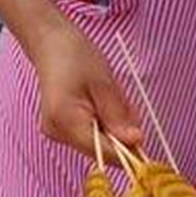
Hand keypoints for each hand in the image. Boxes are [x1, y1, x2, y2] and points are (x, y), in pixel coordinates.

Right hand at [27, 19, 142, 161]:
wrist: (51, 45)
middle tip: (127, 109)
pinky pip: (91, 136)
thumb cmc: (76, 57)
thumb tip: (135, 142)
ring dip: (114, 128)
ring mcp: (58, 134)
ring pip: (98, 144)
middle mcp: (57, 133)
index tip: (143, 139)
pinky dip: (104, 125)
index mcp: (65, 120)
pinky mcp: (62, 131)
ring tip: (113, 101)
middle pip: (101, 150)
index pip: (102, 151)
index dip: (126, 151)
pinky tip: (104, 105)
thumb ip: (117, 116)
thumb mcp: (104, 83)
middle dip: (120, 135)